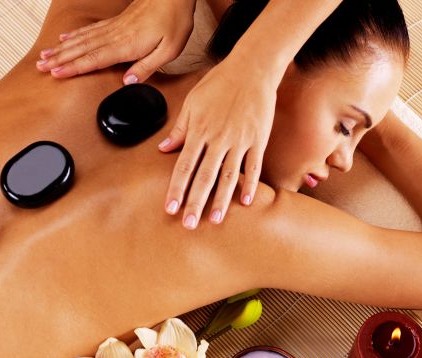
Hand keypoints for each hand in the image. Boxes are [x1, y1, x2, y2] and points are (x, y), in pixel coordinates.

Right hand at [36, 0, 195, 83]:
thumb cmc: (173, 20)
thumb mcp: (169, 50)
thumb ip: (147, 67)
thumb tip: (128, 82)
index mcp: (127, 44)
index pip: (94, 59)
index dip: (74, 68)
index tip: (56, 74)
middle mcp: (115, 35)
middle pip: (81, 49)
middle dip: (59, 59)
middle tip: (40, 67)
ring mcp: (113, 27)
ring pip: (81, 39)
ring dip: (62, 49)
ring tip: (45, 56)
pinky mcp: (115, 22)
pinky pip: (89, 30)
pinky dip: (74, 35)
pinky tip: (65, 39)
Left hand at [160, 57, 276, 228]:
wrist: (252, 68)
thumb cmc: (219, 83)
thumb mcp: (192, 102)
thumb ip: (179, 129)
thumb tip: (163, 148)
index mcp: (199, 131)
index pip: (184, 166)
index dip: (177, 189)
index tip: (170, 208)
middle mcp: (218, 139)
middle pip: (204, 177)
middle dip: (195, 203)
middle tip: (189, 224)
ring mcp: (240, 140)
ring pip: (228, 176)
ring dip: (221, 200)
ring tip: (215, 220)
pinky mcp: (258, 139)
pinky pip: (254, 166)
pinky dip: (251, 184)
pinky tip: (247, 201)